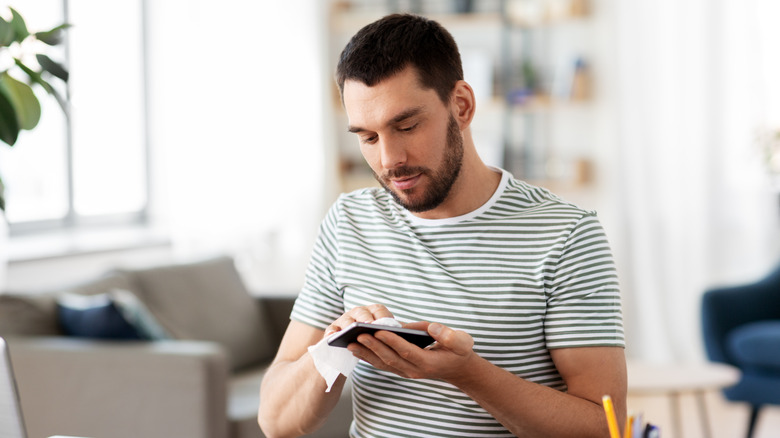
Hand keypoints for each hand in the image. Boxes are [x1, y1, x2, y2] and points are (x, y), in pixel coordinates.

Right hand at [324, 304, 393, 337]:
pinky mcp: (334, 329)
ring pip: (346, 320)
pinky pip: (331, 330)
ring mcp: (345, 320)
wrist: (355, 342)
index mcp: (374, 311)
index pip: (379, 310)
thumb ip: (397, 331)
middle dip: (365, 319)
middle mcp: (359, 312)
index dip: (382, 317)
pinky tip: (331, 338)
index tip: (386, 324)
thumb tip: (409, 332)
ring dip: (348, 325)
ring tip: (351, 332)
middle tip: (369, 326)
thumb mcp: (387, 333)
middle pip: (361, 313)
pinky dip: (331, 333)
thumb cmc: (375, 338)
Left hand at [347, 321, 476, 381]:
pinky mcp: (400, 370)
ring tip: (349, 343)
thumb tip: (432, 329)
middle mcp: (414, 370)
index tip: (378, 330)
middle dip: (373, 346)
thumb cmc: (458, 350)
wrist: (457, 368)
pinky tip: (356, 349)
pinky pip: (381, 364)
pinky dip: (368, 357)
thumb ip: (448, 335)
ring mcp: (406, 372)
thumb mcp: (461, 341)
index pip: (406, 351)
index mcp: (428, 362)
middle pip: (390, 358)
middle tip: (358, 335)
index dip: (392, 341)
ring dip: (366, 354)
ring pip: (382, 363)